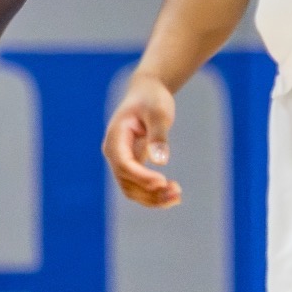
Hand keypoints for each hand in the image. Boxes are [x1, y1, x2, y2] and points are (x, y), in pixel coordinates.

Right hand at [104, 73, 181, 207]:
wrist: (147, 93)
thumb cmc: (152, 99)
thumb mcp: (158, 112)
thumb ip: (158, 136)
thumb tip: (160, 161)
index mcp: (115, 137)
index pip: (123, 164)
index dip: (141, 176)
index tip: (162, 181)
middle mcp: (114, 153)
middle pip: (126, 182)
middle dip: (150, 193)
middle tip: (177, 193)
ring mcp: (121, 160)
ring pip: (132, 190)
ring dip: (153, 198)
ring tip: (177, 196)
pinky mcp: (132, 165)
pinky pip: (139, 186)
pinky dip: (154, 194)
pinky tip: (173, 194)